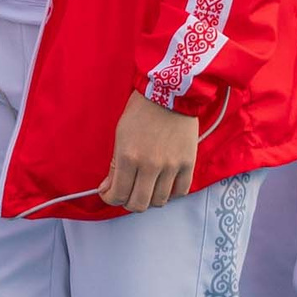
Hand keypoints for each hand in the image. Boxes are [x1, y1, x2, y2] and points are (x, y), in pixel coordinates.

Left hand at [99, 91, 197, 212]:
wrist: (169, 91)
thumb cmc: (141, 109)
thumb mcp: (120, 134)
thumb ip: (114, 164)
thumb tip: (108, 187)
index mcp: (128, 157)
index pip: (118, 194)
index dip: (110, 198)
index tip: (109, 193)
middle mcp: (149, 166)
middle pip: (138, 204)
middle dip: (128, 202)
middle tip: (126, 194)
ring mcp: (171, 166)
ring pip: (159, 201)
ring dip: (150, 198)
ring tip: (146, 188)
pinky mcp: (188, 163)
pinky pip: (180, 191)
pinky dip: (171, 193)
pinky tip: (164, 184)